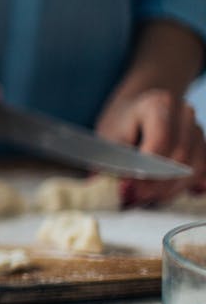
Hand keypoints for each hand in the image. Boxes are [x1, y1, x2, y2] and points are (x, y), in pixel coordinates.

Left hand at [95, 89, 205, 205]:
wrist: (138, 109)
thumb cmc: (121, 123)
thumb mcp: (107, 139)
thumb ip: (110, 164)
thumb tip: (111, 191)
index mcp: (159, 104)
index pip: (160, 142)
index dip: (146, 171)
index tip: (129, 190)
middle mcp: (185, 114)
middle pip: (180, 158)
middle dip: (156, 185)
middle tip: (134, 199)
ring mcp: (198, 129)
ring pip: (194, 169)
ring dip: (169, 190)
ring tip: (143, 198)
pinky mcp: (203, 146)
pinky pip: (200, 173)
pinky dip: (182, 187)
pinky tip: (162, 194)